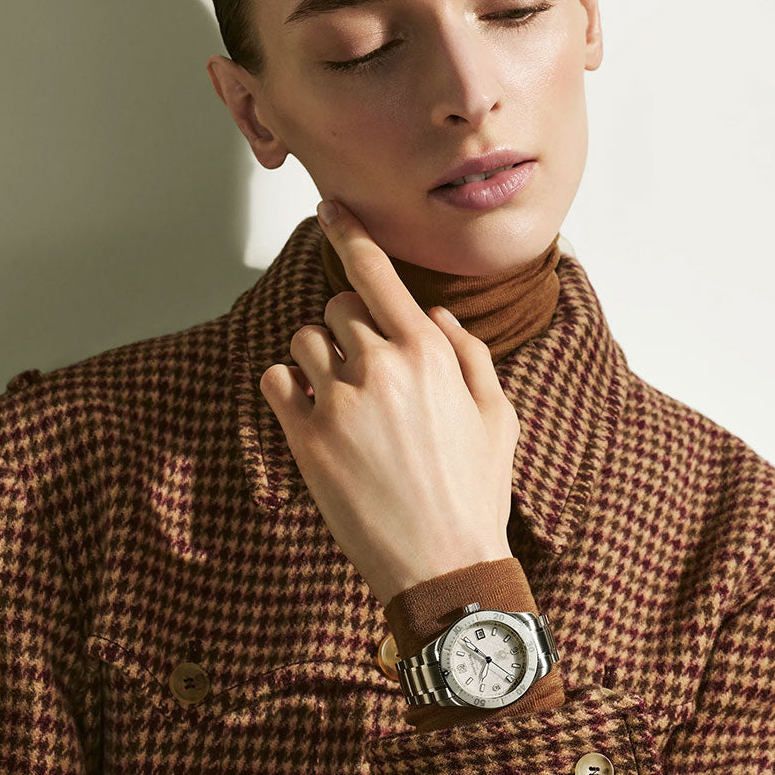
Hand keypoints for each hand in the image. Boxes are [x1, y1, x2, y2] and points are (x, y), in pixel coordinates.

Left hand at [258, 199, 519, 608]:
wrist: (442, 564)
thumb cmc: (475, 490)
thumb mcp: (498, 415)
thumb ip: (469, 353)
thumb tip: (433, 314)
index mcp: (428, 354)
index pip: (377, 274)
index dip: (351, 234)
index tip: (330, 210)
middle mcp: (379, 367)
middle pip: (338, 306)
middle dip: (350, 324)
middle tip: (369, 365)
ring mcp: (337, 403)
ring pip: (304, 340)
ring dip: (320, 356)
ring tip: (345, 395)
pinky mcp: (305, 439)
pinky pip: (275, 379)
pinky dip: (288, 385)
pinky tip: (314, 410)